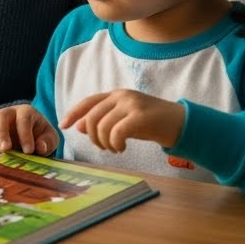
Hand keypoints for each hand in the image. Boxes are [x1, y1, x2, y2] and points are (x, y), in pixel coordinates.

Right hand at [0, 104, 57, 154]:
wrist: (30, 138)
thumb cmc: (41, 137)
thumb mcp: (50, 139)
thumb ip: (48, 142)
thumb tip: (40, 147)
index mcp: (26, 112)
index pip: (23, 120)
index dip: (25, 135)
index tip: (28, 151)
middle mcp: (8, 112)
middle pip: (1, 117)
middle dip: (2, 133)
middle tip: (6, 149)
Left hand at [60, 89, 184, 151]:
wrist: (180, 122)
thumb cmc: (151, 123)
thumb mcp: (124, 120)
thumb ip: (104, 121)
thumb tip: (80, 126)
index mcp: (116, 94)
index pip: (88, 102)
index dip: (73, 113)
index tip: (63, 125)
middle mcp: (122, 96)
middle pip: (92, 117)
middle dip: (93, 136)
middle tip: (103, 147)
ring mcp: (131, 104)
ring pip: (103, 126)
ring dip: (105, 143)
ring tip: (115, 149)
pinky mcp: (140, 116)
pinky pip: (117, 132)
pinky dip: (115, 144)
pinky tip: (122, 148)